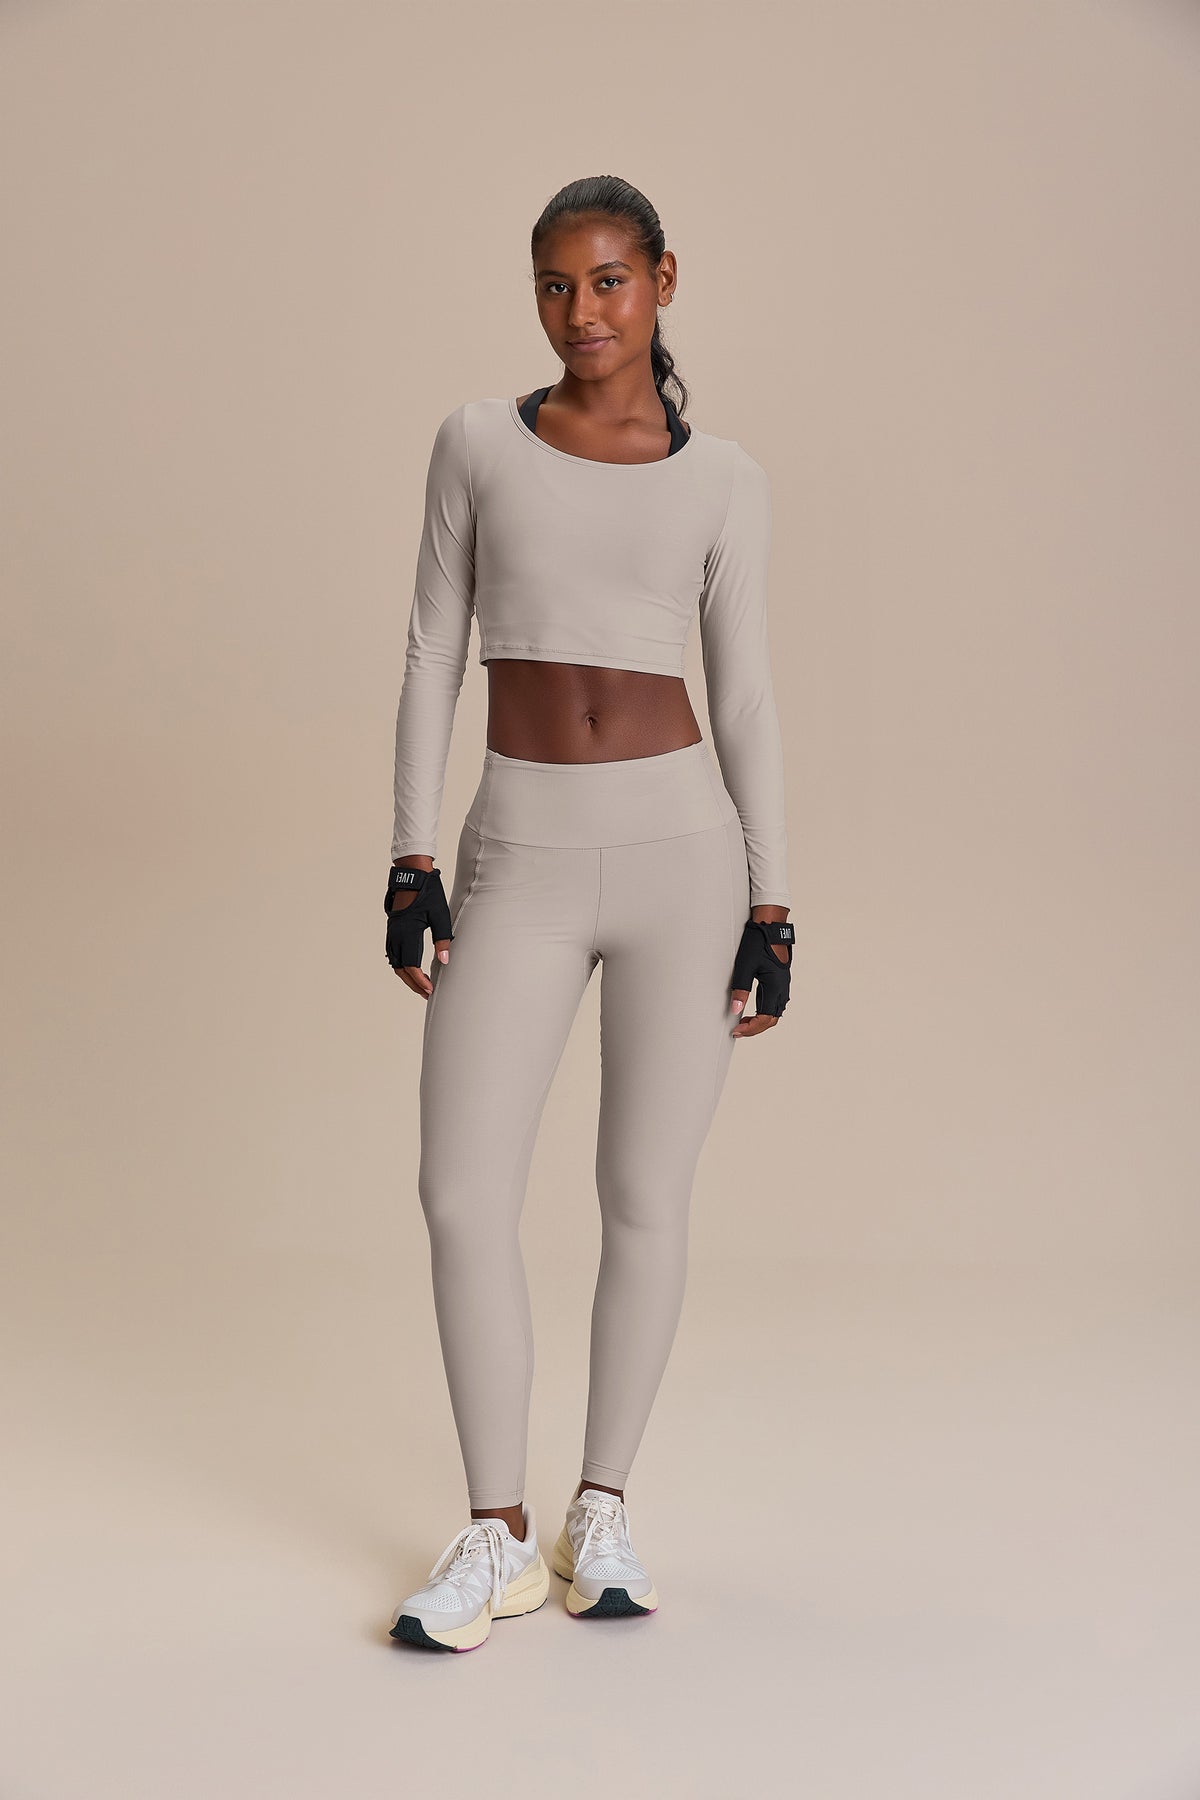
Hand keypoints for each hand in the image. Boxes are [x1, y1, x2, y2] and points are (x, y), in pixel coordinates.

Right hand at [389, 858, 452, 1000]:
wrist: (413, 875)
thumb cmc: (429, 893)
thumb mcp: (440, 916)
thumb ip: (442, 939)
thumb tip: (445, 960)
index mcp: (408, 933)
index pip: (411, 966)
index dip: (420, 981)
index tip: (430, 990)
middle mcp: (396, 935)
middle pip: (401, 968)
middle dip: (413, 983)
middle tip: (426, 992)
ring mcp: (393, 932)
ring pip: (395, 961)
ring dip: (406, 975)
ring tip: (420, 983)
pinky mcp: (393, 928)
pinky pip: (393, 952)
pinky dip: (401, 964)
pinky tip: (410, 966)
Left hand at [730, 906, 791, 1037]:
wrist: (770, 925)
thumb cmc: (757, 942)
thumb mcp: (745, 966)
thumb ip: (740, 989)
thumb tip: (735, 1011)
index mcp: (775, 986)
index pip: (766, 1018)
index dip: (751, 1029)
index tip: (736, 1031)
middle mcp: (782, 987)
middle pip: (772, 1018)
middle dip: (755, 1028)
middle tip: (738, 1029)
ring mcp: (782, 983)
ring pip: (775, 1011)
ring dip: (760, 1020)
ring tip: (743, 1021)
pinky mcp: (779, 979)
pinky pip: (775, 1002)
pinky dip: (764, 1011)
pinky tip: (752, 1008)